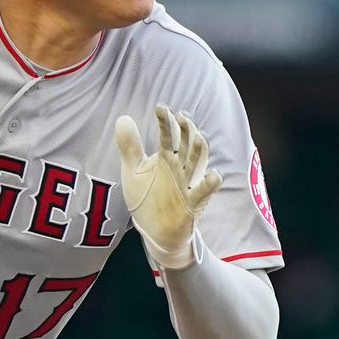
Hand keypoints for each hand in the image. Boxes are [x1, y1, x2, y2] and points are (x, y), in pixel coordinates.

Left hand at [115, 104, 221, 268]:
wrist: (154, 231)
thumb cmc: (146, 198)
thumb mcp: (133, 171)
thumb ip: (129, 147)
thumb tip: (123, 117)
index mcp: (166, 158)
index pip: (167, 136)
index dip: (165, 122)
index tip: (161, 107)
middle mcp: (179, 168)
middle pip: (187, 144)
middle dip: (187, 131)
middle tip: (183, 116)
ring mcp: (187, 184)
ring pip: (197, 164)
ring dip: (200, 151)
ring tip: (199, 137)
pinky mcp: (192, 203)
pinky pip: (203, 192)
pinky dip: (210, 184)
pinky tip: (215, 175)